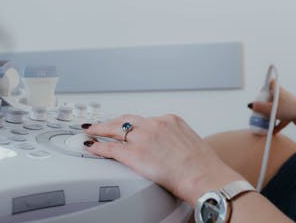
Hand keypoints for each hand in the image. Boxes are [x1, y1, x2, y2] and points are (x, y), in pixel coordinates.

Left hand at [83, 114, 242, 204]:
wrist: (203, 176)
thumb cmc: (202, 166)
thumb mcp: (190, 143)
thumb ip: (175, 140)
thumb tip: (170, 149)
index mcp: (171, 120)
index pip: (145, 119)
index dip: (132, 123)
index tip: (128, 125)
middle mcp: (156, 124)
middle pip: (126, 119)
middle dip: (112, 121)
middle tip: (101, 124)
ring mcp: (143, 137)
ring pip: (115, 130)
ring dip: (101, 130)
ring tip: (92, 131)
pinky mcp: (134, 154)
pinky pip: (111, 148)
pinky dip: (98, 146)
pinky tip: (92, 146)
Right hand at [250, 81, 295, 132]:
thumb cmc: (289, 110)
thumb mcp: (271, 109)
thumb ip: (260, 107)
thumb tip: (251, 105)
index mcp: (278, 90)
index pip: (271, 83)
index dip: (265, 86)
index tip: (260, 94)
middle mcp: (283, 95)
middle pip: (271, 97)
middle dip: (264, 104)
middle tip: (259, 110)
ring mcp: (287, 104)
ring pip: (276, 108)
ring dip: (270, 114)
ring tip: (264, 121)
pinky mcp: (291, 112)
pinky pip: (282, 117)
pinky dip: (277, 123)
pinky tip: (272, 131)